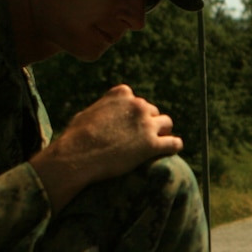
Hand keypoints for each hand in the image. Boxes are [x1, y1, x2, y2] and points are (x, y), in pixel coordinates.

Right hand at [31, 84, 182, 209]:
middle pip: (152, 111)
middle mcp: (137, 105)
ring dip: (162, 132)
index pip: (135, 99)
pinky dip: (174, 146)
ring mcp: (146, 124)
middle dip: (147, 122)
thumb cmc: (76, 138)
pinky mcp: (152, 144)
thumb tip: (103, 113)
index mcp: (121, 94)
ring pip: (167, 123)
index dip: (132, 113)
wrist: (76, 156)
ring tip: (157, 143)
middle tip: (140, 138)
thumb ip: (102, 109)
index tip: (128, 124)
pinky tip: (171, 151)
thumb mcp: (86, 114)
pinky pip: (175, 143)